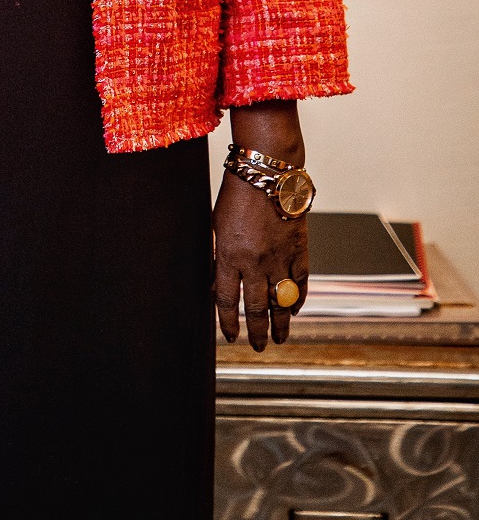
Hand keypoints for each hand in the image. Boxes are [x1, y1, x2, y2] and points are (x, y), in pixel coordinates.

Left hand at [213, 168, 307, 349]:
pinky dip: (299, 298)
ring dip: (281, 324)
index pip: (228, 301)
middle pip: (256, 308)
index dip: (227, 323)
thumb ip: (219, 258)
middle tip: (259, 346)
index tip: (230, 337)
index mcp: (230, 256)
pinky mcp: (299, 250)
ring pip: (281, 301)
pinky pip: (301, 282)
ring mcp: (280, 258)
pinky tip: (294, 310)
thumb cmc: (236, 195)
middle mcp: (255, 262)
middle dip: (257, 331)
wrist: (268, 172)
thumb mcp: (217, 227)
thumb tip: (219, 287)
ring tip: (280, 339)